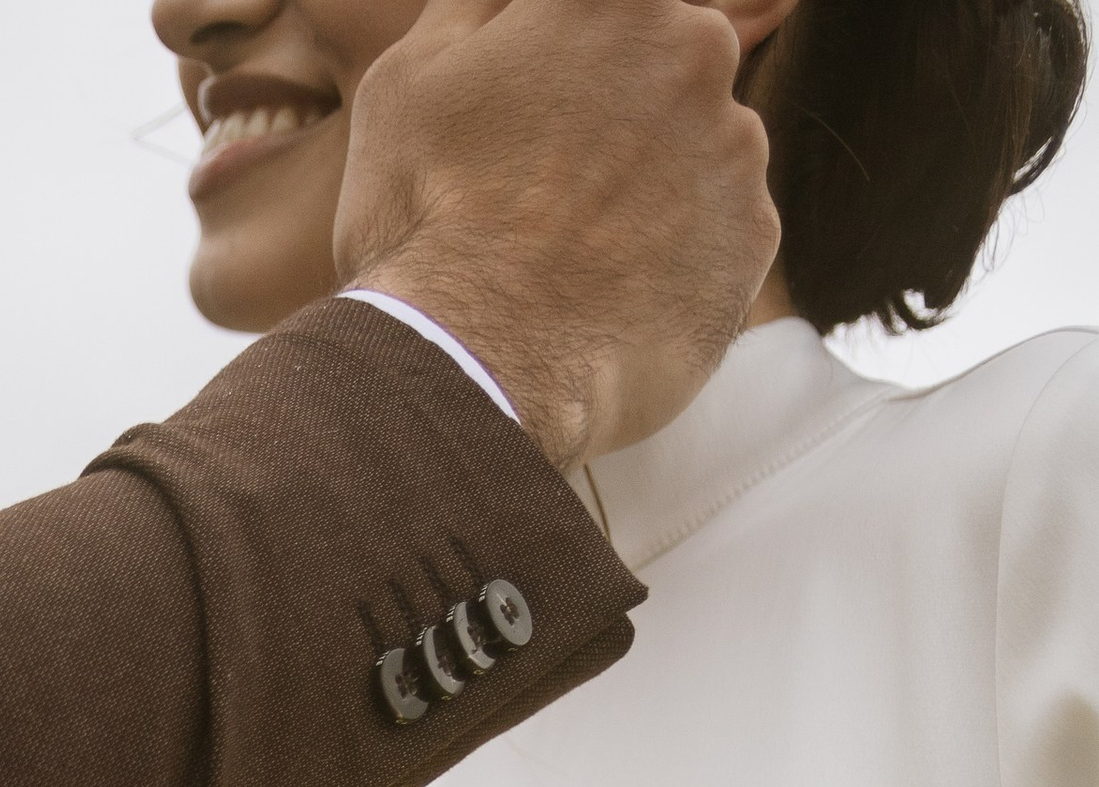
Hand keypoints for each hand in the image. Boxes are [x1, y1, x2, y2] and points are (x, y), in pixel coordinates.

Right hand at [334, 0, 779, 467]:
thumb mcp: (411, 79)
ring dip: (652, 189)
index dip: (569, 70)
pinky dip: (677, 259)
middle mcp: (696, 49)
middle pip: (667, 70)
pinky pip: (721, 233)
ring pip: (699, 151)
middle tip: (548, 191)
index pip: (617, 18)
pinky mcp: (755, 236)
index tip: (539, 114)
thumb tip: (513, 6)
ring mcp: (736, 144)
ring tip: (575, 257)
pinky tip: (611, 295)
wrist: (472, 371)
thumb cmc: (424, 220)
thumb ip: (479, 11)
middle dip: (620, 116)